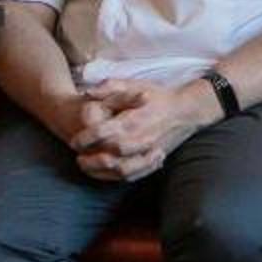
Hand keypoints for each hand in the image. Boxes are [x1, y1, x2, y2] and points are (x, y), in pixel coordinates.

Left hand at [67, 78, 211, 181]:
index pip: (102, 133)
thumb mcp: (134, 84)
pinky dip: (117, 177)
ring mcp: (148, 152)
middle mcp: (140, 139)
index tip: (74, 141)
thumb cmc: (158, 96)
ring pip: (121, 170)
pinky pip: (134, 175)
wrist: (186, 110)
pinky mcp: (154, 160)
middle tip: (77, 155)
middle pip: (110, 155)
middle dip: (90, 158)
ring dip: (101, 172)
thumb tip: (86, 92)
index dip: (85, 138)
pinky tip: (105, 173)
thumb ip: (109, 87)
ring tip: (87, 167)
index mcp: (133, 120)